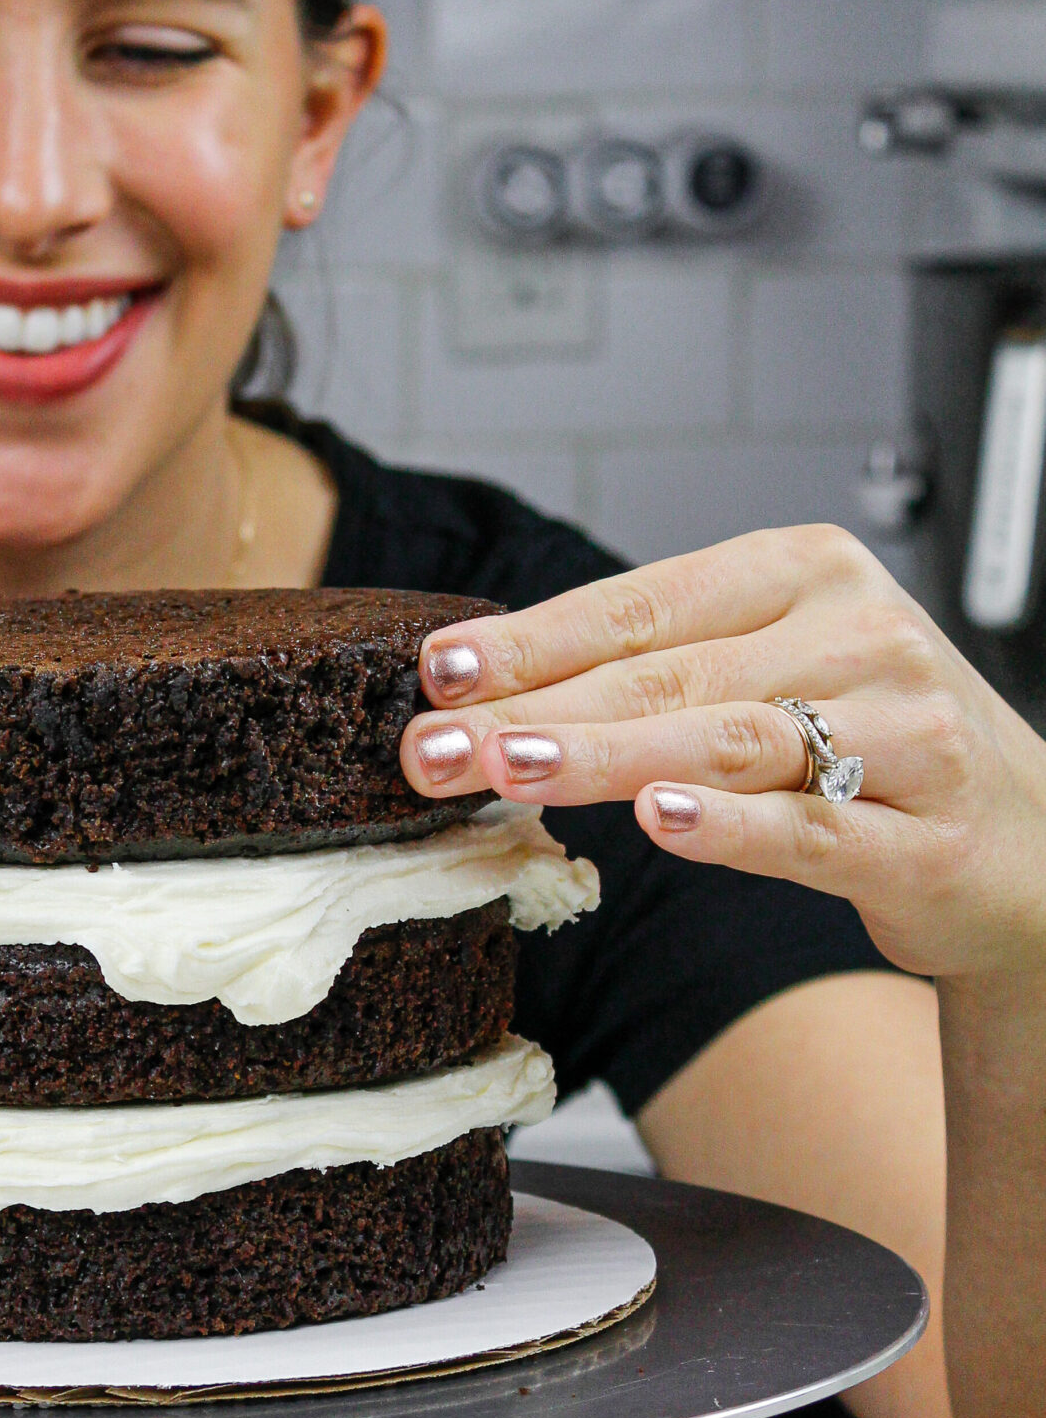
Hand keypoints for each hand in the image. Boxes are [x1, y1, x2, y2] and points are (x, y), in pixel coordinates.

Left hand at [401, 525, 1045, 986]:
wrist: (1030, 845)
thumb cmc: (874, 746)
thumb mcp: (771, 674)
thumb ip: (657, 671)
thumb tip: (489, 689)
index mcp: (808, 572)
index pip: (642, 604)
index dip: (533, 638)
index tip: (438, 670)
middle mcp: (861, 634)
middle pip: (667, 675)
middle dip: (533, 711)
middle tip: (431, 745)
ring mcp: (905, 732)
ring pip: (728, 743)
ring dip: (604, 756)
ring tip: (507, 765)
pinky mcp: (928, 833)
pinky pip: (813, 830)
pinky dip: (731, 829)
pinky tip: (656, 823)